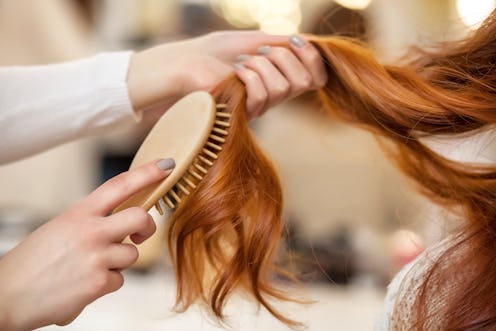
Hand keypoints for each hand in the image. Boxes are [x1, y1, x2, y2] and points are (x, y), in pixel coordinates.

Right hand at [0, 159, 174, 330]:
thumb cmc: (32, 263)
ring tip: (89, 268)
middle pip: (140, 217)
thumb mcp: (60, 229)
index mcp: (78, 213)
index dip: (147, 173)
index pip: (119, 185)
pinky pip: (119, 280)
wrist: (5, 296)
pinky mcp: (99, 282)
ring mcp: (96, 256)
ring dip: (117, 263)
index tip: (166, 165)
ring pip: (132, 254)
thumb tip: (121, 223)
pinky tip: (83, 285)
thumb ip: (91, 222)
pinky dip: (105, 284)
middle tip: (140, 234)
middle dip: (147, 226)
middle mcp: (90, 231)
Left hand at [126, 31, 326, 117]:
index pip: (316, 77)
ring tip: (239, 63)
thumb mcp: (254, 41)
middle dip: (283, 57)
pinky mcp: (244, 115)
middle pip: (305, 81)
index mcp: (280, 78)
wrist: (184, 64)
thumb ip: (283, 44)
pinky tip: (233, 73)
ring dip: (261, 66)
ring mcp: (259, 108)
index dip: (314, 59)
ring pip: (284, 88)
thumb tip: (314, 42)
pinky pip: (262, 96)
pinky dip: (249, 76)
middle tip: (257, 52)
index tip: (295, 41)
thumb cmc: (214, 52)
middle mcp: (274, 96)